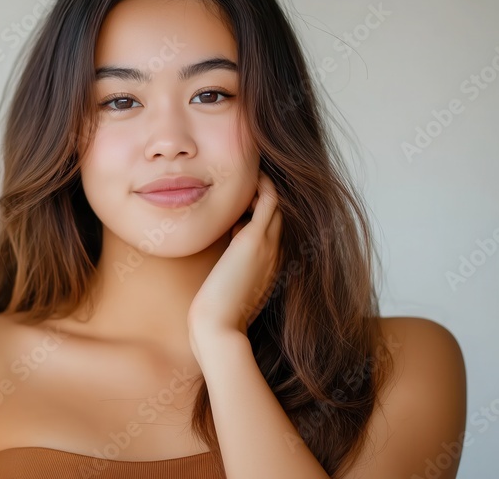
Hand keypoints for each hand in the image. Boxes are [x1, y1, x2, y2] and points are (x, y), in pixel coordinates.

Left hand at [187, 171, 282, 343]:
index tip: (241, 199)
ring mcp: (268, 245)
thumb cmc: (218, 314)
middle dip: (265, 194)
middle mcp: (275, 252)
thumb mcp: (230, 285)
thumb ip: (233, 266)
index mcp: (270, 264)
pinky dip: (262, 184)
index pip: (272, 227)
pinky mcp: (254, 240)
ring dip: (265, 185)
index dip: (259, 209)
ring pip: (278, 202)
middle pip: (279, 211)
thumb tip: (225, 252)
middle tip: (246, 177)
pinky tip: (248, 175)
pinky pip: (268, 200)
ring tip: (248, 170)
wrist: (218, 328)